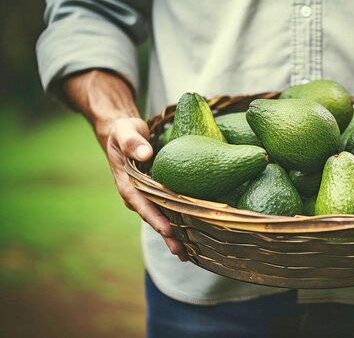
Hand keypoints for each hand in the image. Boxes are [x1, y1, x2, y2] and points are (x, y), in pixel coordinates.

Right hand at [101, 118, 188, 260]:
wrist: (124, 134)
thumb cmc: (124, 132)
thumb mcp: (124, 132)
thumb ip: (132, 142)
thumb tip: (145, 154)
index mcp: (128, 185)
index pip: (142, 204)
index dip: (155, 218)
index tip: (168, 230)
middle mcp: (138, 196)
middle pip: (154, 218)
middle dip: (168, 236)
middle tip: (183, 252)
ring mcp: (148, 197)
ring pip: (163, 218)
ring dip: (176, 236)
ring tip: (190, 254)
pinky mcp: (159, 194)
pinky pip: (170, 210)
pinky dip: (181, 223)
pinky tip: (196, 236)